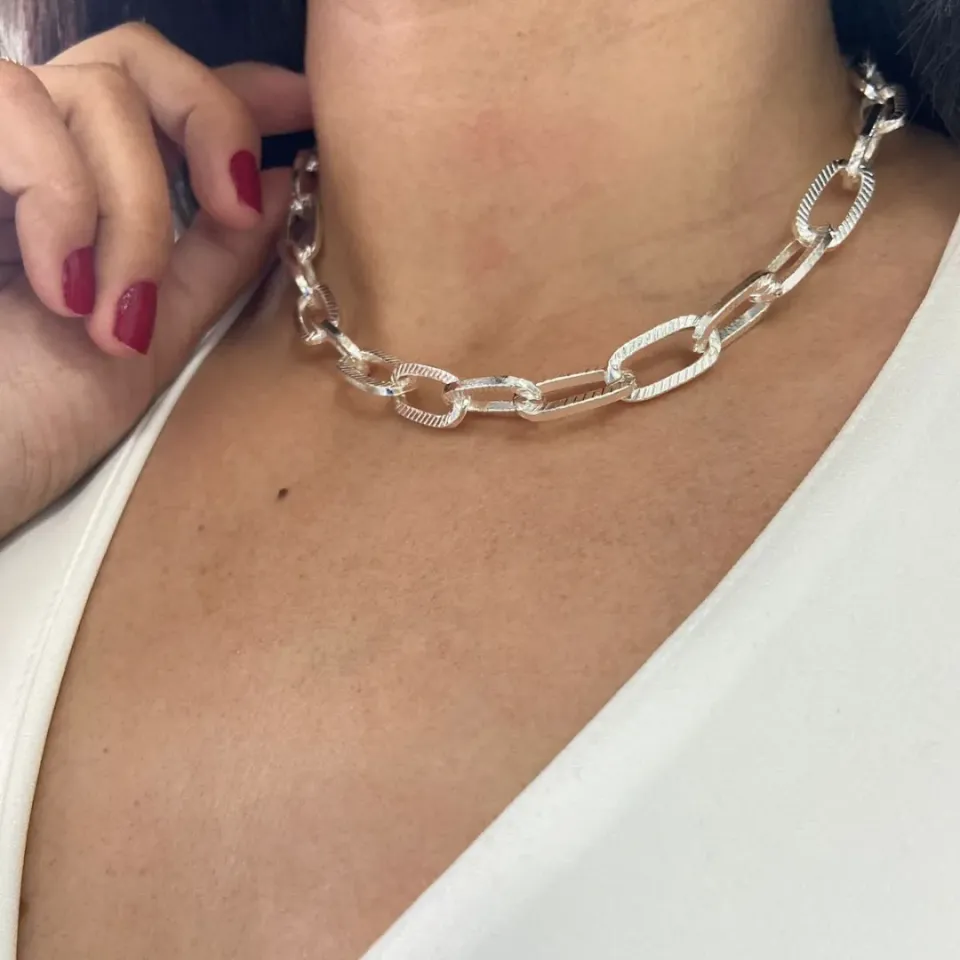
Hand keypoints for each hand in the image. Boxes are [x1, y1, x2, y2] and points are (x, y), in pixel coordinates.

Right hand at [0, 24, 311, 536]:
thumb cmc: (32, 420)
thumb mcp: (151, 336)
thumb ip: (213, 259)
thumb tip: (281, 182)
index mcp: (90, 190)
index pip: (166, 97)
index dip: (239, 90)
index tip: (304, 109)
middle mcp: (33, 152)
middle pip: (135, 57)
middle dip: (208, 123)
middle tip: (232, 210)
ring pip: (91, 91)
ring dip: (132, 212)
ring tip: (112, 315)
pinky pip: (15, 113)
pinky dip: (60, 203)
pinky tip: (58, 289)